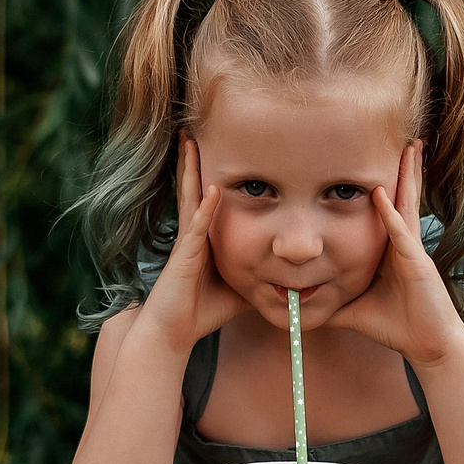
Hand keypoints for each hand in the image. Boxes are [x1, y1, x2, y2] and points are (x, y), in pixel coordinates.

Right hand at [136, 134, 251, 354]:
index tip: (214, 147)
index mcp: (203, 238)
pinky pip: (196, 227)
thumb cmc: (203, 311)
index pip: (207, 198)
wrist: (173, 333)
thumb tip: (290, 273)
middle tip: (193, 130)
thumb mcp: (240, 287)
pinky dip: (205, 207)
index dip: (208, 172)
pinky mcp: (184, 256)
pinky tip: (212, 188)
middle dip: (194, 160)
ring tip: (190, 142)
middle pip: (194, 188)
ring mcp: (187, 243)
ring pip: (190, 198)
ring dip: (191, 170)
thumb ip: (257, 274)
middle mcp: (193, 235)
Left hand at [327, 141, 463, 369]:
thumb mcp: (354, 308)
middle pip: (402, 198)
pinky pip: (401, 233)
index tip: (376, 160)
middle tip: (404, 139)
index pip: (387, 210)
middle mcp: (404, 244)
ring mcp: (413, 251)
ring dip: (407, 177)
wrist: (428, 345)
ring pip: (407, 205)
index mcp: (392, 250)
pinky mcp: (417, 263)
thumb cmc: (396, 326)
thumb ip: (330, 301)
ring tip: (409, 148)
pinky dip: (390, 213)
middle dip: (404, 169)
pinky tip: (380, 193)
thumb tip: (296, 305)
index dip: (384, 184)